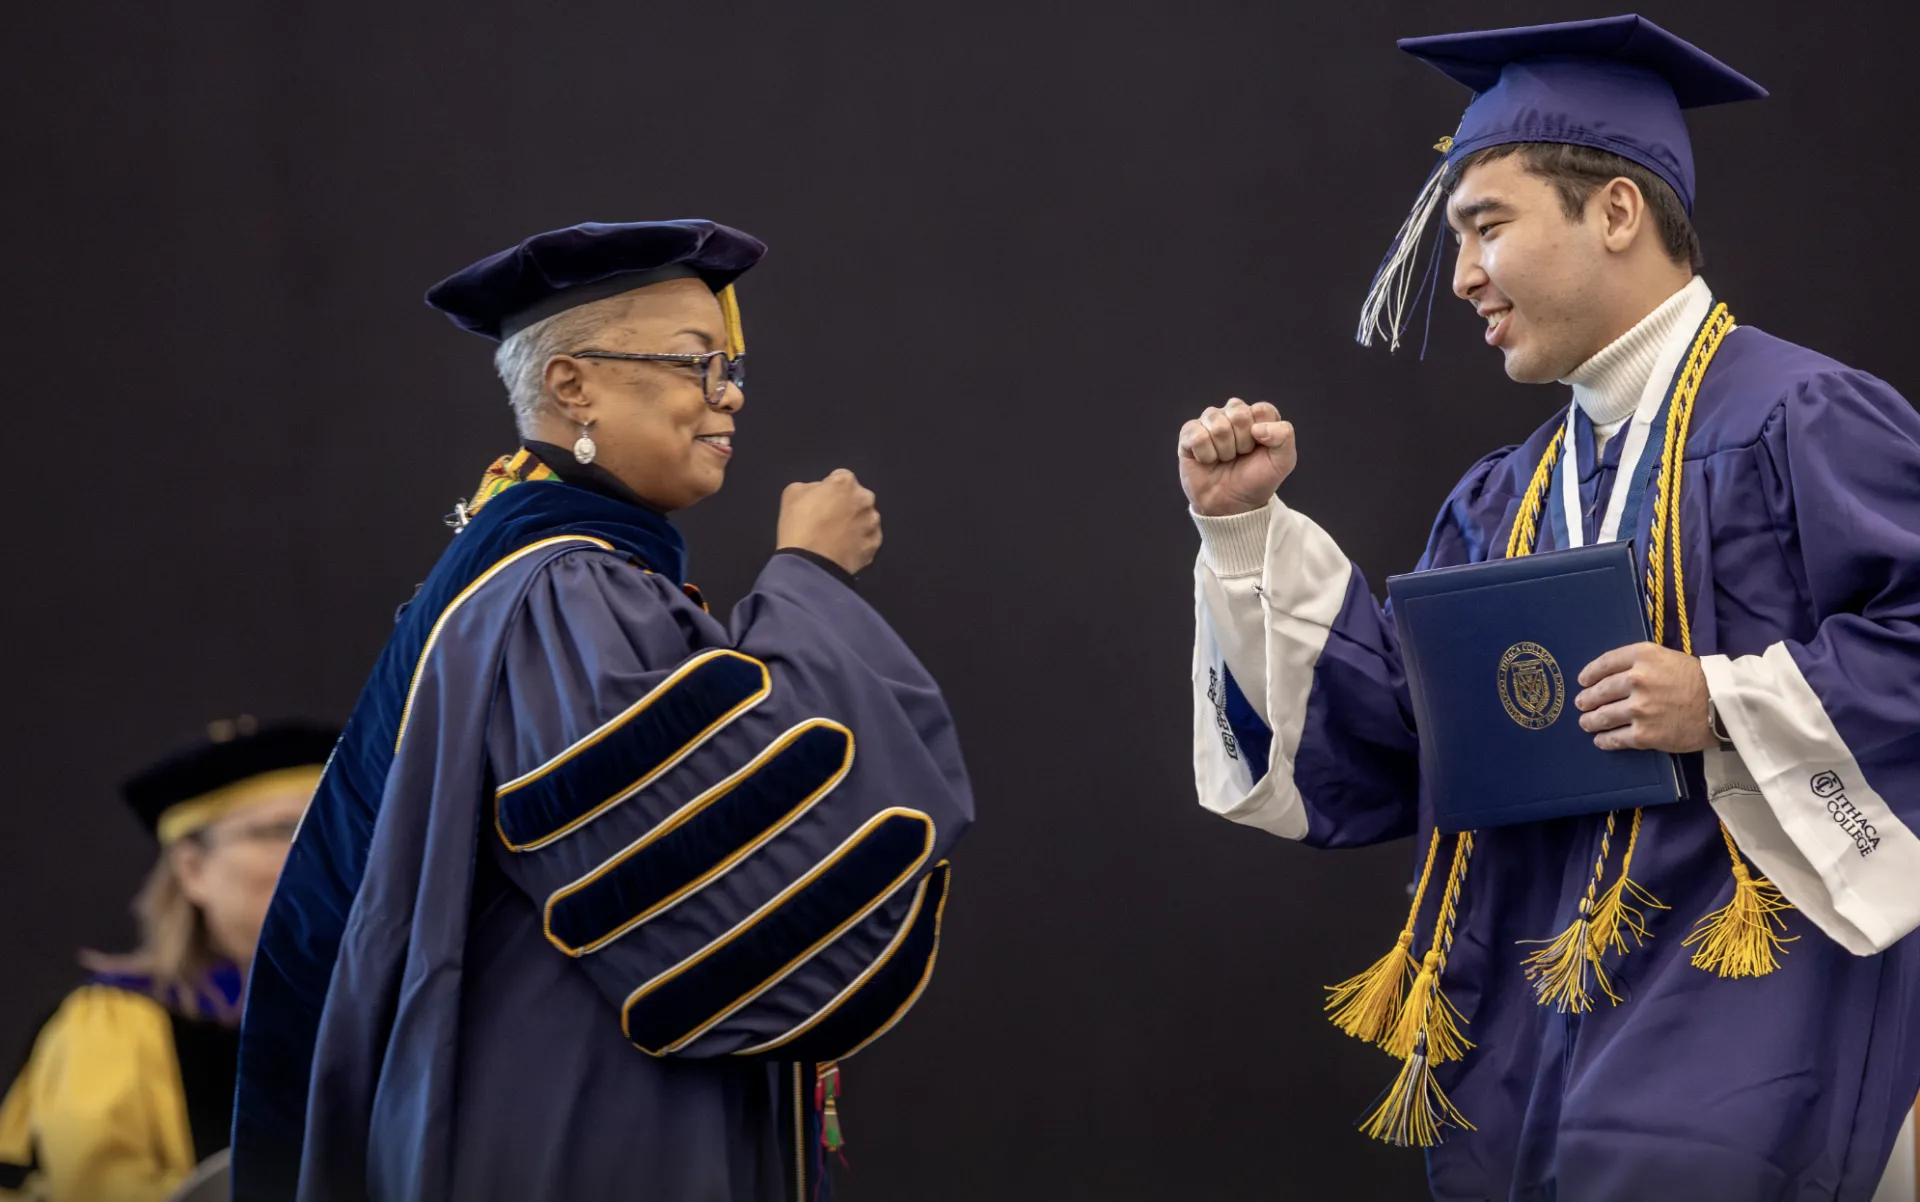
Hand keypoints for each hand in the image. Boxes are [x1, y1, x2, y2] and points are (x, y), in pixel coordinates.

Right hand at [778, 469, 881, 575]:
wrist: (810, 565)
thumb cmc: (799, 526)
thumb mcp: (792, 494)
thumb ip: (810, 487)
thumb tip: (820, 491)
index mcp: (845, 483)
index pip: (840, 478)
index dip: (829, 489)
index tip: (820, 502)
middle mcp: (865, 499)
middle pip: (857, 497)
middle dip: (846, 504)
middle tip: (829, 520)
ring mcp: (873, 523)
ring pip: (865, 518)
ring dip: (855, 523)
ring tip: (837, 537)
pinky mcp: (875, 545)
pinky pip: (868, 539)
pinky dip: (859, 542)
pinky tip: (844, 549)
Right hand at [1177, 398, 1296, 516]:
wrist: (1232, 505)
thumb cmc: (1257, 480)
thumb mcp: (1283, 461)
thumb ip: (1284, 436)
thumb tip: (1257, 427)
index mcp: (1257, 416)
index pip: (1261, 410)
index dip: (1262, 434)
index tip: (1259, 450)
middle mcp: (1232, 414)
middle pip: (1238, 413)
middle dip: (1242, 442)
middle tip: (1240, 455)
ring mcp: (1209, 422)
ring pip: (1216, 424)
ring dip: (1224, 450)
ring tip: (1225, 459)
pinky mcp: (1189, 434)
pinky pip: (1197, 435)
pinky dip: (1206, 454)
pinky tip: (1208, 460)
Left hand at [1574, 643, 1713, 752]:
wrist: (1723, 705)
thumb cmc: (1699, 679)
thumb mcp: (1667, 657)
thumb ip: (1641, 662)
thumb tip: (1614, 674)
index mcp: (1642, 656)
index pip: (1604, 663)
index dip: (1589, 674)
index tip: (1583, 681)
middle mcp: (1636, 680)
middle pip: (1600, 691)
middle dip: (1587, 699)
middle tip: (1582, 703)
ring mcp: (1639, 709)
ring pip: (1603, 716)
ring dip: (1591, 720)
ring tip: (1586, 723)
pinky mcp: (1645, 734)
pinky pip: (1616, 739)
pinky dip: (1605, 740)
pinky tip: (1601, 740)